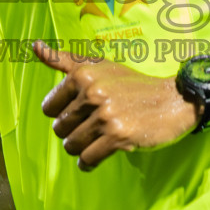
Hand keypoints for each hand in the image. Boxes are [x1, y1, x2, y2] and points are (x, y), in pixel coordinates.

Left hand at [36, 40, 198, 170]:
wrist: (174, 100)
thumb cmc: (134, 84)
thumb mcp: (100, 65)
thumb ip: (65, 59)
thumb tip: (35, 47)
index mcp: (84, 74)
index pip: (49, 108)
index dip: (63, 114)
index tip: (82, 113)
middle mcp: (92, 92)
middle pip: (60, 129)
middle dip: (73, 132)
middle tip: (94, 127)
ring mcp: (105, 115)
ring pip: (71, 146)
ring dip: (82, 148)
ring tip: (97, 140)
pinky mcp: (118, 136)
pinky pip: (88, 159)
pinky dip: (89, 162)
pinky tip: (97, 156)